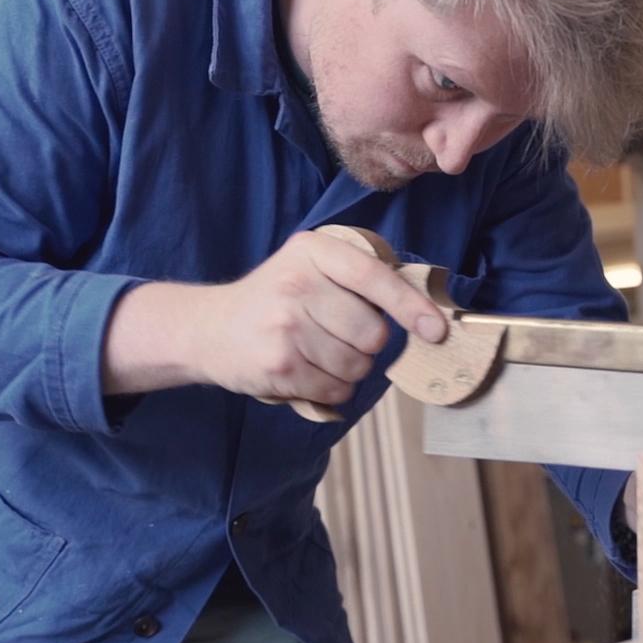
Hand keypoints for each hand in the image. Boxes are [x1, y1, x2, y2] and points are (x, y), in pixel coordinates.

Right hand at [192, 230, 448, 407]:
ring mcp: (286, 326)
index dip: (410, 305)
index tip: (435, 329)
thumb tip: (423, 315)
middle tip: (339, 338)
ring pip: (357, 366)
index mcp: (313, 251)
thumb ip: (356, 279)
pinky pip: (335, 390)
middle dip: (368, 346)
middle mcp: (297, 285)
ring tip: (318, 355)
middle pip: (372, 333)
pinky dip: (332, 390)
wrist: (207, 328)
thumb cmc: (273, 299)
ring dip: (349, 371)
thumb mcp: (307, 267)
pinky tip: (307, 373)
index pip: (373, 278)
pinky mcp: (279, 365)